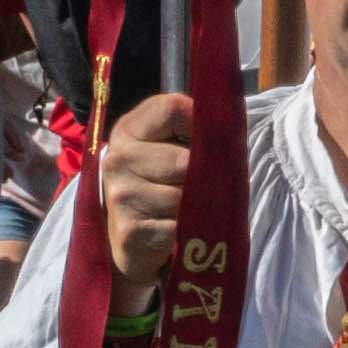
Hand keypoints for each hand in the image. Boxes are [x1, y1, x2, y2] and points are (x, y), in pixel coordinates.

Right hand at [94, 94, 195, 294]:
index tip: (213, 142)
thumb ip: (193, 134)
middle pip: (185, 160)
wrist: (132, 238)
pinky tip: (179, 229)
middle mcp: (119, 158)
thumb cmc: (160, 185)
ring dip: (198, 205)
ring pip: (184, 196)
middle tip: (206, 185)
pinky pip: (179, 225)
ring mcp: (121, 195)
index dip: (202, 124)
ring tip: (189, 207)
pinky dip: (188, 229)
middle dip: (205, 176)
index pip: (172, 109)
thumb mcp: (169, 149)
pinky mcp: (130, 230)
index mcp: (129, 130)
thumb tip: (229, 131)